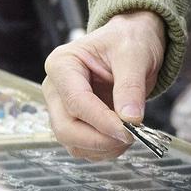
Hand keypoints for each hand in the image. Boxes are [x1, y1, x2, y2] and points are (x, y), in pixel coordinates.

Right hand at [42, 10, 164, 158]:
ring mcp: (63, 108)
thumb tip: (131, 119)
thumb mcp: (134, 55)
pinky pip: (83, 147)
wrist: (132, 42)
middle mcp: (56, 88)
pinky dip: (104, 150)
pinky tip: (122, 137)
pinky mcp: (75, 122)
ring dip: (103, 148)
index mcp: (62, 64)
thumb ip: (130, 86)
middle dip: (99, 139)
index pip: (76, 102)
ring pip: (73, 143)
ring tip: (131, 134)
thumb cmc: (129, 40)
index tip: (127, 130)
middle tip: (131, 137)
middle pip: (66, 128)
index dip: (101, 121)